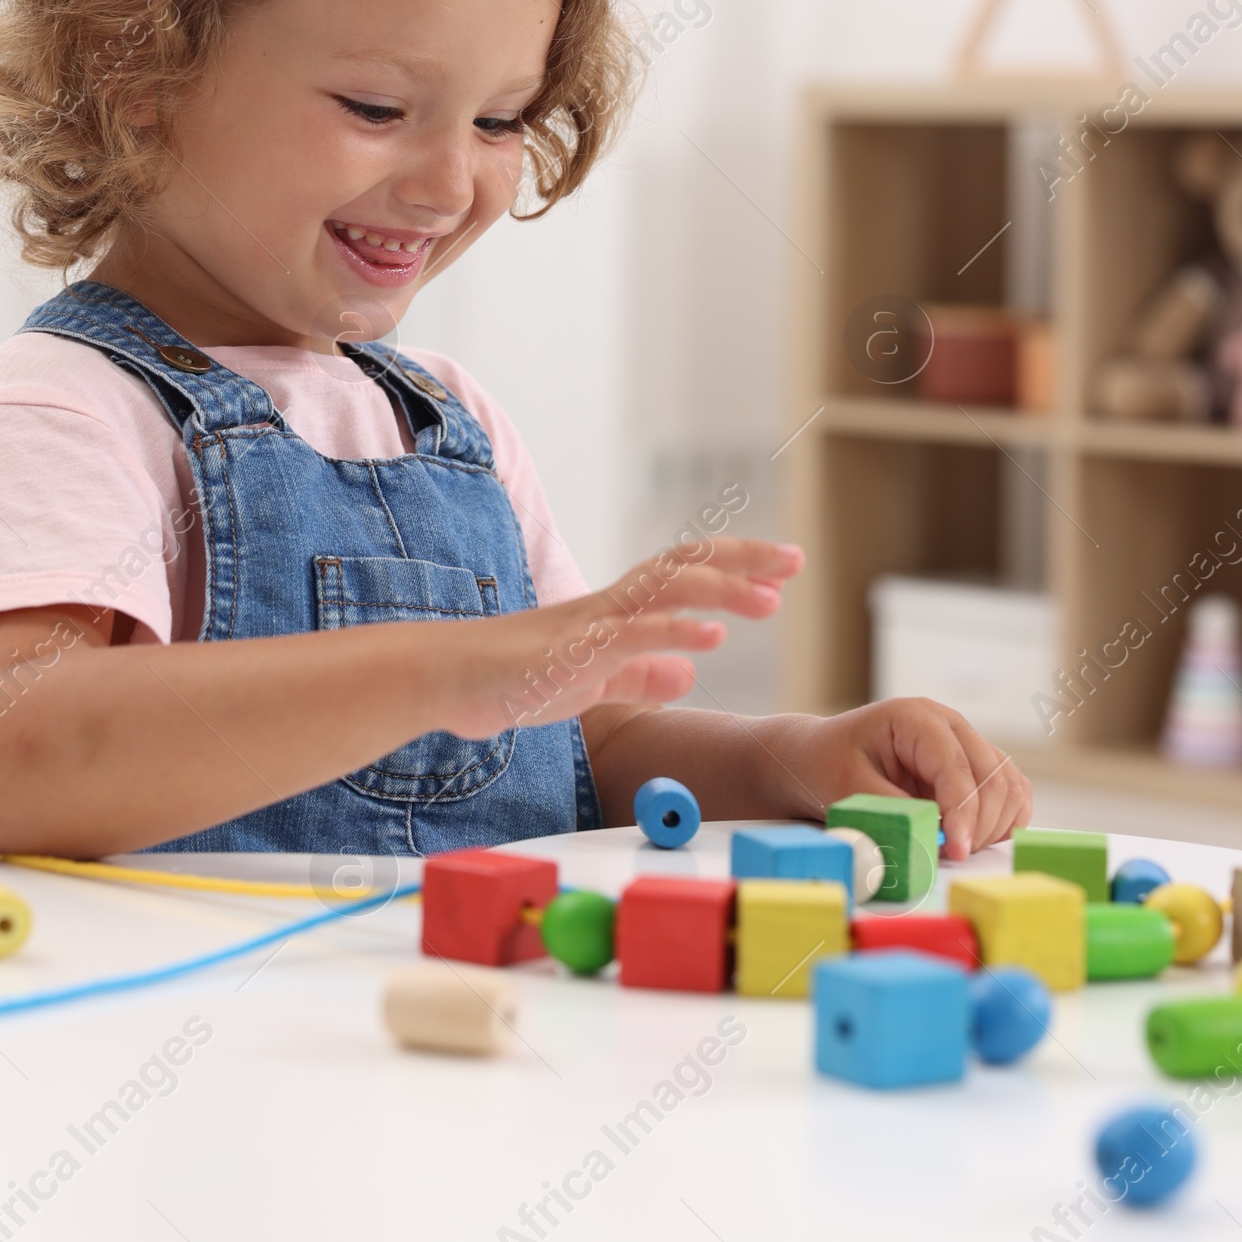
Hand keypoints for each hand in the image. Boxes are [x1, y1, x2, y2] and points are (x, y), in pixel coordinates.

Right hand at [432, 537, 803, 741]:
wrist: (446, 681)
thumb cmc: (513, 678)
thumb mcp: (593, 680)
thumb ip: (641, 671)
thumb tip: (691, 668)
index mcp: (619, 611)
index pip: (687, 574)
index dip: (737, 569)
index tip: (783, 571)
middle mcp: (612, 605)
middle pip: (686, 565)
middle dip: (744, 561)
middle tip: (795, 561)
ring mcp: (592, 624)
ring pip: (664, 589)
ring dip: (720, 589)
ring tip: (768, 597)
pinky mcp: (571, 652)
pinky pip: (629, 636)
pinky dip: (673, 633)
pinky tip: (710, 639)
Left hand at [778, 697, 1030, 860]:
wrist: (823, 756)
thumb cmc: (831, 765)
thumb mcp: (849, 787)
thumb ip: (892, 810)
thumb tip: (935, 838)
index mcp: (916, 718)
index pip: (955, 765)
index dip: (962, 811)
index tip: (958, 851)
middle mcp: (949, 724)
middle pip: (991, 776)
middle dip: (978, 824)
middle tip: (950, 856)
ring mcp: (965, 742)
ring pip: (1007, 784)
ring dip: (992, 824)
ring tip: (955, 847)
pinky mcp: (973, 764)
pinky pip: (1009, 790)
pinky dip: (1003, 818)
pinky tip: (976, 837)